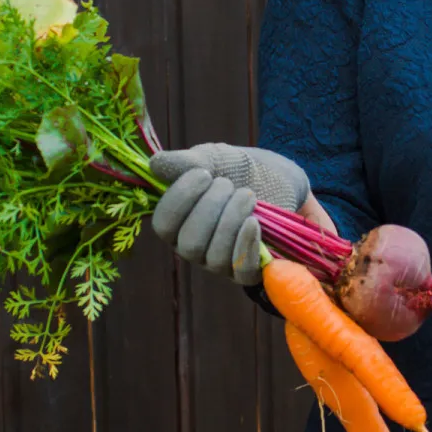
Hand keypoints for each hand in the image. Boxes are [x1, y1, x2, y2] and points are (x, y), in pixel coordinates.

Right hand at [148, 143, 311, 285]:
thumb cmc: (237, 169)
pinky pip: (243, 272)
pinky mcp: (248, 270)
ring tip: (246, 194)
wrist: (277, 178)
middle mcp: (193, 248)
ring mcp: (220, 263)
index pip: (164, 225)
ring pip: (216, 257)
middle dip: (211, 208)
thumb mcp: (212, 159)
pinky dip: (247, 246)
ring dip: (232, 221)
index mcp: (177, 223)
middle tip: (228, 183)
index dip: (180, 199)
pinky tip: (253, 222)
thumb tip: (154, 164)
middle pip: (190, 244)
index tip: (203, 173)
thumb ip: (185, 162)